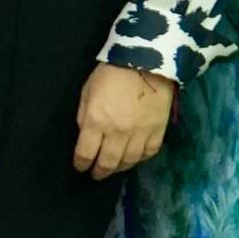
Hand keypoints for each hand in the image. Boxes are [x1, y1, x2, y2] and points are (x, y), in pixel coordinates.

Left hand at [74, 65, 175, 179]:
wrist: (147, 63)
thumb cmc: (110, 74)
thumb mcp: (87, 91)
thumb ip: (84, 115)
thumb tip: (85, 135)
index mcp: (96, 121)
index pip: (86, 152)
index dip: (81, 163)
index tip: (80, 167)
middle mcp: (118, 132)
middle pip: (108, 162)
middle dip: (99, 172)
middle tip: (96, 175)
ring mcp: (140, 133)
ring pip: (129, 161)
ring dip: (119, 168)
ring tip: (113, 168)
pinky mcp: (158, 131)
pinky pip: (149, 153)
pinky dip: (140, 159)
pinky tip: (134, 158)